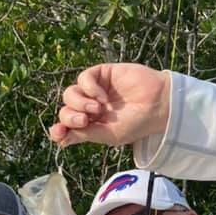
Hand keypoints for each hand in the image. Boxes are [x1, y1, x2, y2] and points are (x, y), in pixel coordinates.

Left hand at [49, 63, 169, 147]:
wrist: (157, 104)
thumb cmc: (137, 124)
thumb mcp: (108, 135)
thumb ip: (84, 134)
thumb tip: (60, 140)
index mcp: (91, 125)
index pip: (66, 127)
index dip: (58, 130)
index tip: (58, 133)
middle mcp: (89, 108)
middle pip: (65, 110)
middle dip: (70, 117)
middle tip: (84, 120)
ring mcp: (94, 90)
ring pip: (70, 94)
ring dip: (79, 103)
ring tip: (97, 109)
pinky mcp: (102, 74)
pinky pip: (84, 78)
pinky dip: (89, 88)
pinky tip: (102, 97)